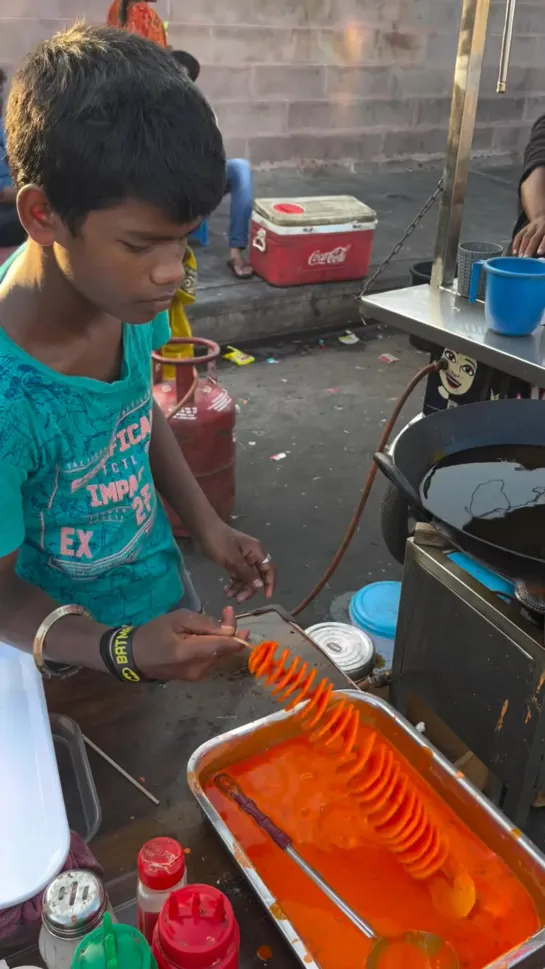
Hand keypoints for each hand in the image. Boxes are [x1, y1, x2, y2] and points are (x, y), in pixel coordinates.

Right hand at [132, 605, 246, 681]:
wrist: (133, 657)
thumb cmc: (153, 634)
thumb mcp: (176, 619)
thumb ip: (203, 624)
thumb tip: (228, 630)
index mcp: (190, 654)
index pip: (224, 646)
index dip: (234, 631)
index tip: (230, 613)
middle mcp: (197, 670)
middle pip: (225, 651)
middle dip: (230, 632)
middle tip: (225, 613)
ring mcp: (197, 676)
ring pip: (220, 656)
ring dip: (223, 639)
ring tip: (215, 623)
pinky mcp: (195, 677)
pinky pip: (212, 660)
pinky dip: (214, 647)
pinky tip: (207, 636)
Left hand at [199, 522, 275, 602]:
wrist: (202, 530)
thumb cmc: (219, 542)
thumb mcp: (233, 559)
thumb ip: (247, 573)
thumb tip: (260, 586)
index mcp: (256, 552)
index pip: (268, 569)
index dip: (269, 583)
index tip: (266, 597)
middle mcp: (252, 556)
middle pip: (257, 576)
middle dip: (249, 589)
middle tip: (238, 599)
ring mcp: (242, 559)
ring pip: (246, 578)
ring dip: (239, 588)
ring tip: (228, 595)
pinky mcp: (233, 561)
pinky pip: (237, 575)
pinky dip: (233, 583)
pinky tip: (227, 590)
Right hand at [513, 216, 544, 256]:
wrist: (543, 219)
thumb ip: (544, 244)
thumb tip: (541, 256)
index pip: (544, 238)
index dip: (542, 245)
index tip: (539, 253)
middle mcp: (540, 227)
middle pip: (533, 238)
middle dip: (529, 248)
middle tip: (526, 258)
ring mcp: (531, 226)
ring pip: (525, 237)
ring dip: (522, 248)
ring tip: (520, 257)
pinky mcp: (524, 228)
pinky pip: (518, 236)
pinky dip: (516, 244)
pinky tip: (514, 252)